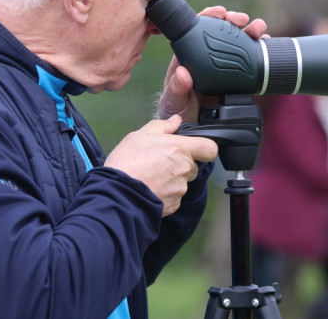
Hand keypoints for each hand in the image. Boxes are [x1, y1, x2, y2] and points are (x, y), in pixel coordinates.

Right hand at [104, 115, 218, 215]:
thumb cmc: (127, 162)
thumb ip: (161, 127)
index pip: (209, 148)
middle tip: (158, 162)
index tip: (195, 149)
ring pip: (182, 182)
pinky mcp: (174, 204)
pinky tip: (150, 188)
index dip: (204, 148)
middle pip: (192, 165)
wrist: (118, 193)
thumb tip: (175, 121)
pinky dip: (165, 193)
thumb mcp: (139, 136)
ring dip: (171, 179)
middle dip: (179, 164)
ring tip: (150, 177)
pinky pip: (174, 197)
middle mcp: (184, 169)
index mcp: (179, 148)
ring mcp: (180, 189)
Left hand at [156, 6, 267, 122]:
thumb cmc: (176, 111)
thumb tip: (183, 73)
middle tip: (243, 20)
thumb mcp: (173, 101)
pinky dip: (259, 50)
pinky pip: (249, 61)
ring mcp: (223, 66)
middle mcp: (207, 56)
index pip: (199, 28)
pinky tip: (267, 45)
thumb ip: (176, 88)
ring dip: (250, 32)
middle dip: (234, 20)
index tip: (220, 13)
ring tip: (259, 29)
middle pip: (221, 31)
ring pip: (238, 42)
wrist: (190, 129)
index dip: (209, 16)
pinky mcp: (237, 78)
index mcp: (189, 55)